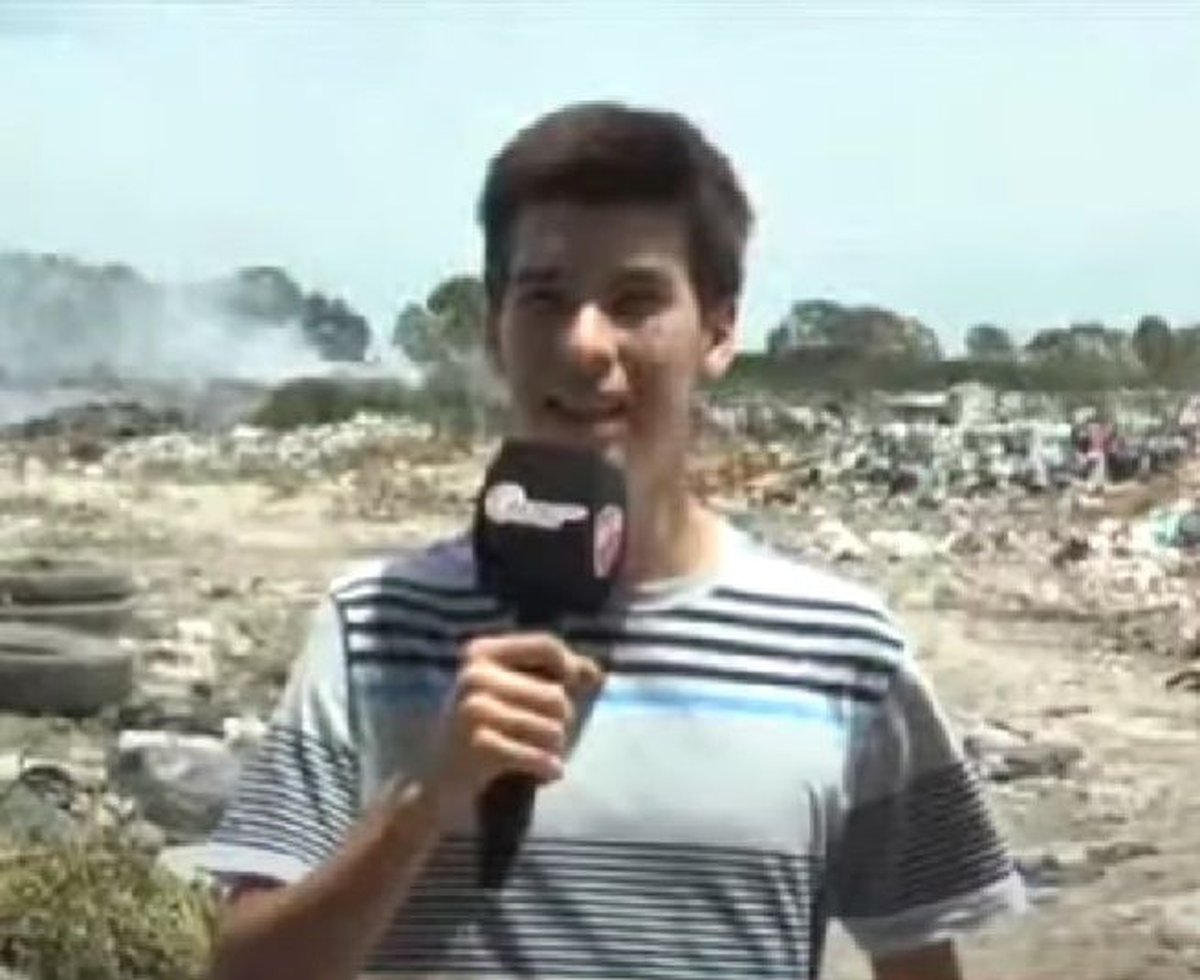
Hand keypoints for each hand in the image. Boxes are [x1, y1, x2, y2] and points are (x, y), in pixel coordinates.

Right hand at [424, 632, 601, 815]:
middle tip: (547, 738)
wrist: (436, 780)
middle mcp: (474, 675)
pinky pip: (536, 754)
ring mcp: (473, 709)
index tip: (573, 689)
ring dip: (555, 749)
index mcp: (482, 653)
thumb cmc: (486, 731)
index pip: (546, 644)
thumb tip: (594, 671)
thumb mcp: (515, 695)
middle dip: (563, 723)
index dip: (571, 667)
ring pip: (552, 727)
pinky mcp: (477, 745)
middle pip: (556, 694)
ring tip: (541, 755)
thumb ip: (557, 676)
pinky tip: (546, 774)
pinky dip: (547, 768)